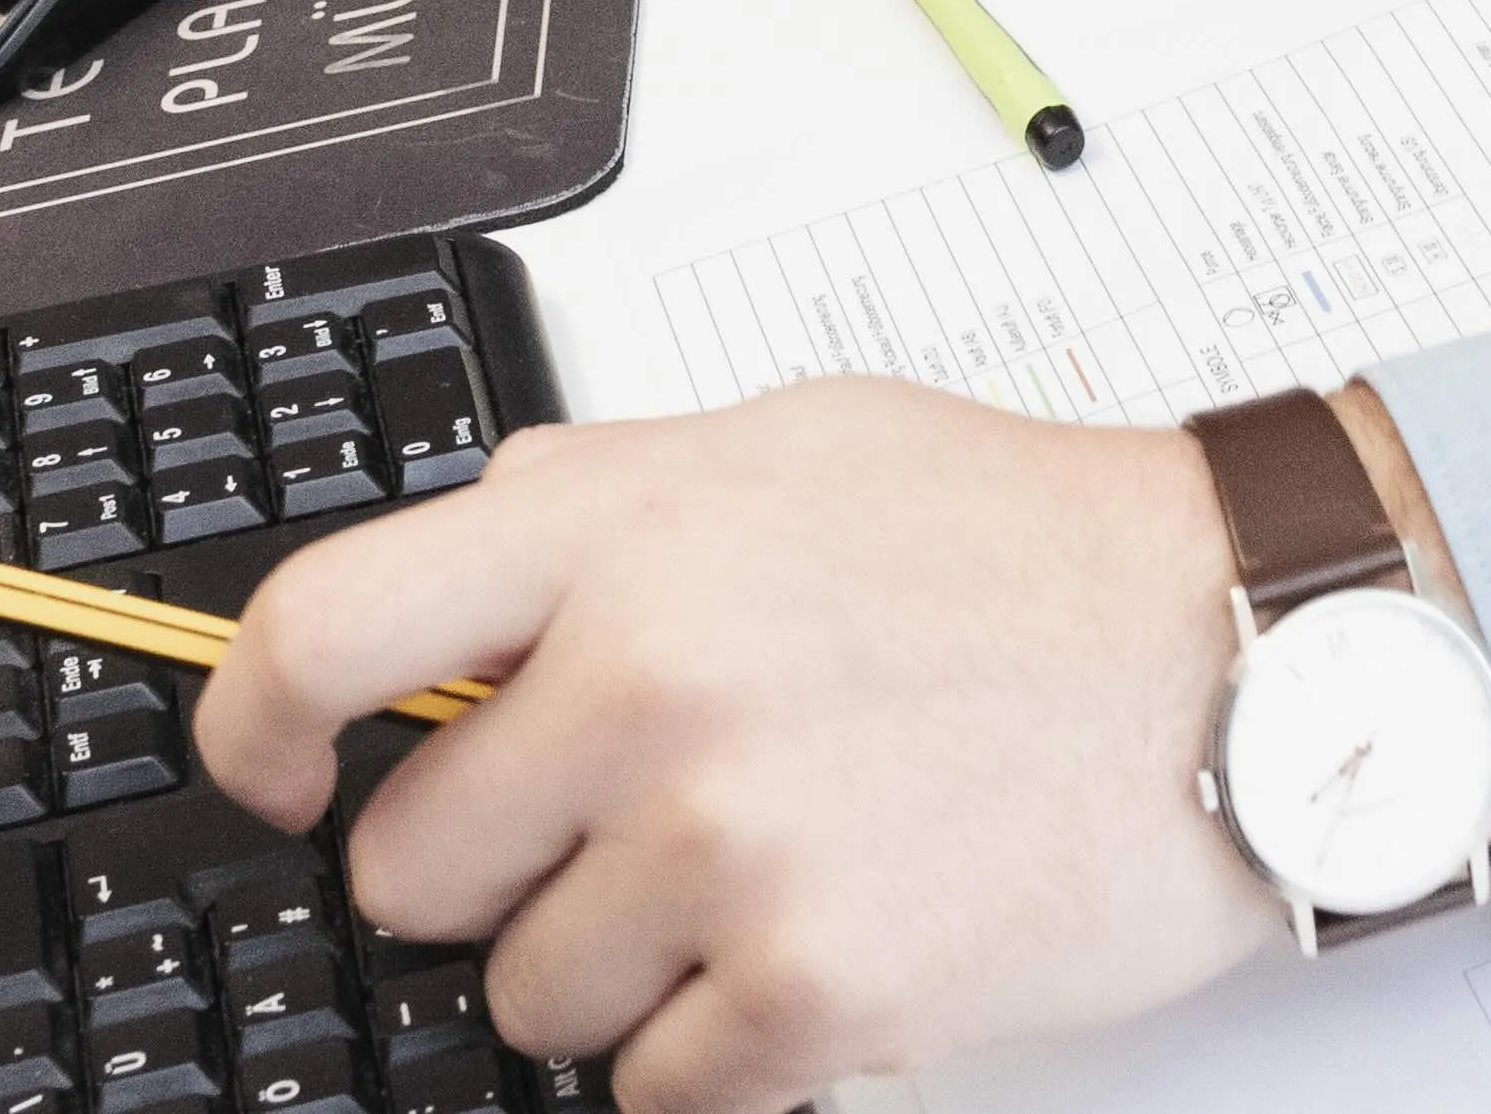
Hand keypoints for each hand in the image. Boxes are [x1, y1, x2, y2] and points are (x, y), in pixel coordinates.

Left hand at [215, 385, 1282, 1113]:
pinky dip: (725, 1050)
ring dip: (625, 967)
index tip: (281, 777)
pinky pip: (658, 1091)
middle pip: (412, 871)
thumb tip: (444, 586)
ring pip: (531, 1000)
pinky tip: (822, 944)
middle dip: (499, 871)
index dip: (251, 730)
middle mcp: (652, 683)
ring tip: (767, 870)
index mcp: (624, 534)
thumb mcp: (785, 443)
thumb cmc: (1024, 548)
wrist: (1238, 653)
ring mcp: (728, 849)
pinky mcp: (814, 994)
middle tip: (630, 825)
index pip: (323, 634)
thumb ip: (594, 499)